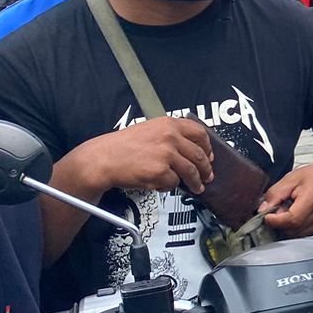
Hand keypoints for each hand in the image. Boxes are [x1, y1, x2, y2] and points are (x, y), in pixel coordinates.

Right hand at [72, 117, 213, 195]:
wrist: (102, 159)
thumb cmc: (122, 146)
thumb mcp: (150, 130)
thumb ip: (171, 135)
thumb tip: (192, 148)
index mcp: (169, 124)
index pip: (200, 133)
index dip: (208, 147)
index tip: (210, 156)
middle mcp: (170, 137)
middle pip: (199, 155)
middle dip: (206, 169)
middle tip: (207, 176)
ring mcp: (166, 154)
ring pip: (191, 171)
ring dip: (195, 182)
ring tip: (196, 187)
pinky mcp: (160, 171)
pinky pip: (174, 183)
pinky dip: (169, 186)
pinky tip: (161, 184)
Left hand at [260, 157, 312, 236]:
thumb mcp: (292, 178)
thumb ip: (275, 194)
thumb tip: (262, 210)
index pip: (291, 220)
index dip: (275, 221)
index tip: (267, 216)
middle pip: (292, 230)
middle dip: (280, 224)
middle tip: (278, 212)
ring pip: (297, 235)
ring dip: (288, 227)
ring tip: (289, 212)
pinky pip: (305, 234)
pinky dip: (297, 228)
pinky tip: (298, 216)